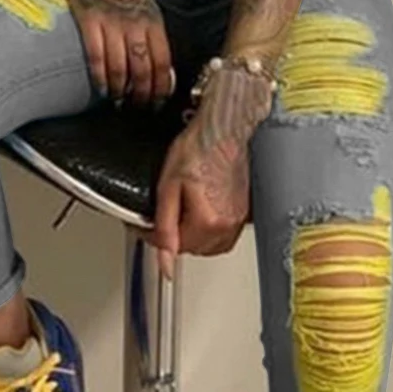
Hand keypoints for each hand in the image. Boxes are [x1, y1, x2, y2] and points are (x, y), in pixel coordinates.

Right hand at [58, 0, 172, 105]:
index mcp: (153, 21)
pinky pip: (97, 58)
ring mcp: (112, 23)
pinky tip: (103, 89)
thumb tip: (158, 68)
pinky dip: (101, 78)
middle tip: (138, 107)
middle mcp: (135, 24)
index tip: (158, 102)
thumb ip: (152, 35)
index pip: (163, 63)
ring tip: (119, 100)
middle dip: (142, 95)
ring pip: (120, 68)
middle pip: (143, 70)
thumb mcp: (147, 6)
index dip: (161, 88)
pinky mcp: (90, 22)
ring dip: (121, 90)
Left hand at [152, 68, 273, 275]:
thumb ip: (163, 229)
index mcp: (207, 222)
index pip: (176, 247)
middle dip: (177, 237)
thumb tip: (163, 262)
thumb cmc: (198, 148)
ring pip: (211, 247)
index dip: (156, 236)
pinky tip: (202, 214)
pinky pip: (225, 236)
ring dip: (195, 237)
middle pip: (194, 250)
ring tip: (184, 213)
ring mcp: (239, 219)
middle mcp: (227, 225)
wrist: (222, 129)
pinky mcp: (245, 212)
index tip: (147, 222)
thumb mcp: (167, 188)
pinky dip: (211, 231)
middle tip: (165, 213)